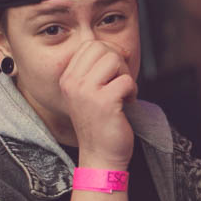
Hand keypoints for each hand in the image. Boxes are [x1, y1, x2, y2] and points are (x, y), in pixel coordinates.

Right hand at [59, 40, 137, 169]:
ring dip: (126, 76)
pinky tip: (126, 104)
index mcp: (68, 78)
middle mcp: (72, 83)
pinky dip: (133, 91)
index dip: (110, 53)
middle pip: (103, 48)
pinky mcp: (104, 103)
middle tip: (120, 83)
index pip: (90, 45)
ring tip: (123, 94)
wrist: (101, 155)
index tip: (115, 72)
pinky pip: (126, 80)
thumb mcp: (92, 92)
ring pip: (115, 60)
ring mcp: (86, 92)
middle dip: (119, 62)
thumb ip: (100, 70)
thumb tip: (122, 49)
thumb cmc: (101, 123)